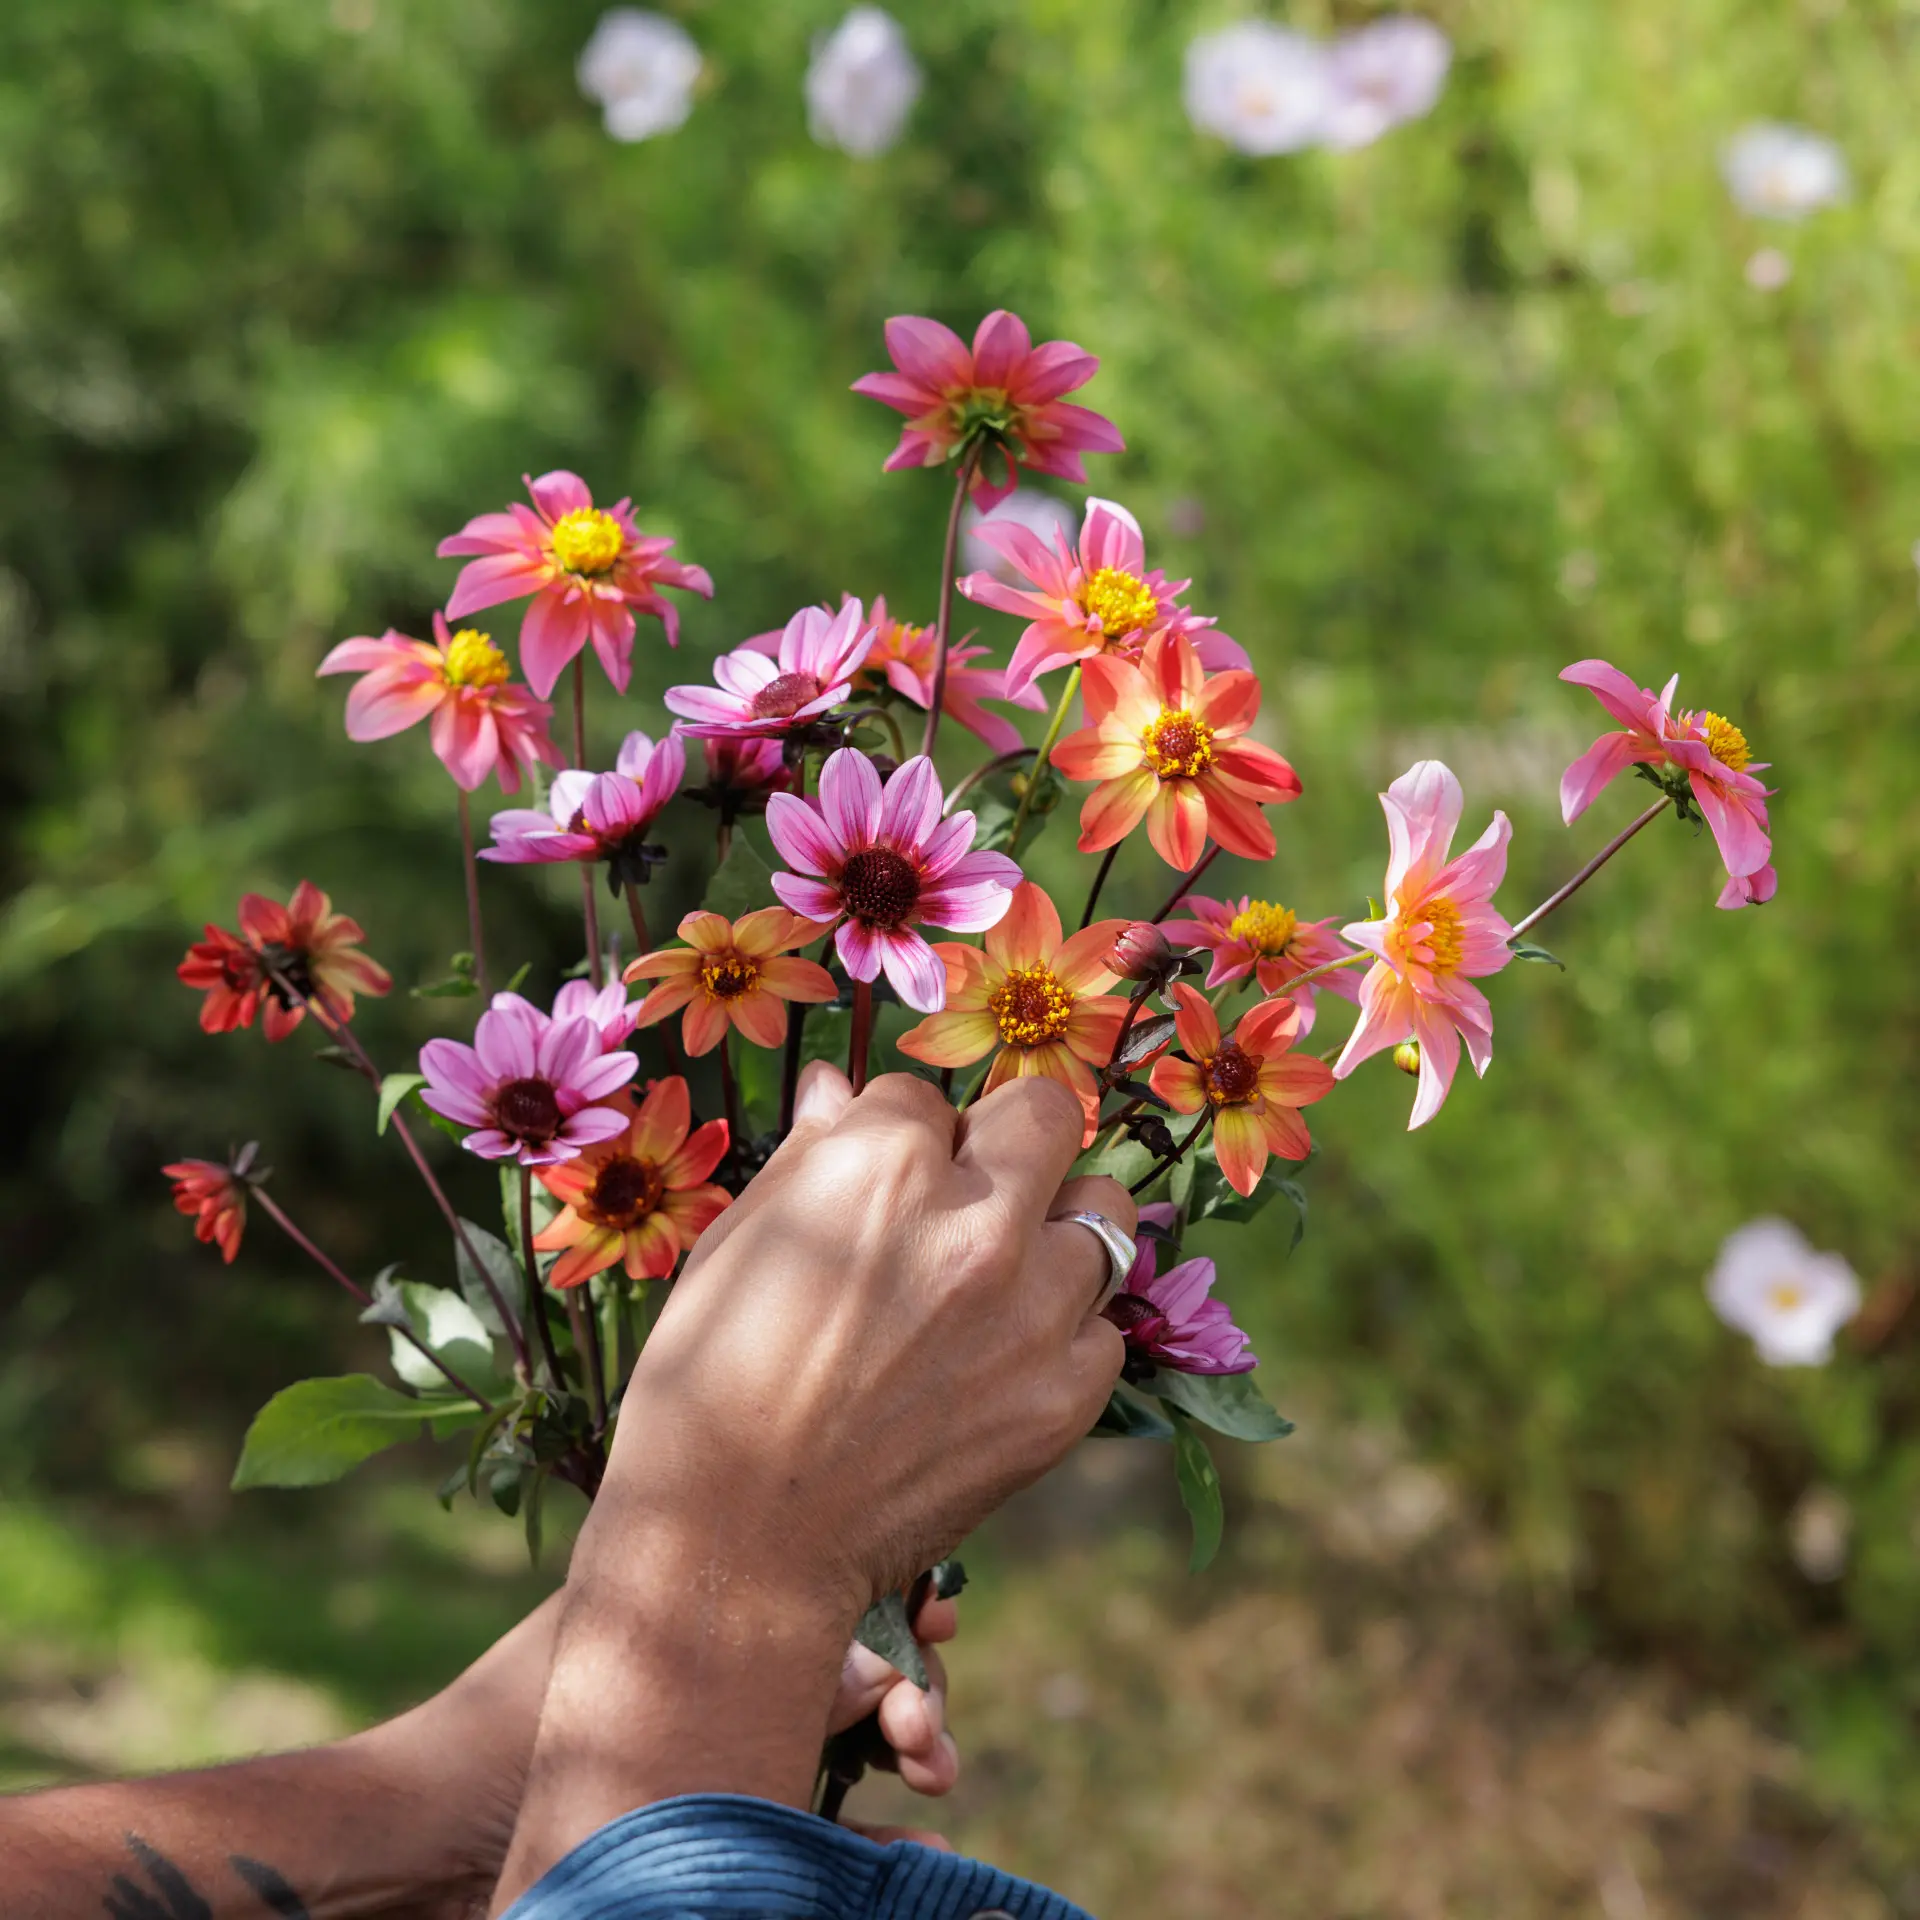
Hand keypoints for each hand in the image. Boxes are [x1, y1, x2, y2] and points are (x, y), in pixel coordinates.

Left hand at [389, 1589, 964, 1910]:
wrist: (426, 1850)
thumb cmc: (505, 1732)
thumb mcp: (639, 1670)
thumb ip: (760, 1660)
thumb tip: (881, 1666)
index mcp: (708, 1607)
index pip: (830, 1580)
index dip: (897, 1595)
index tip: (941, 1617)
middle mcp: (733, 1673)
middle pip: (863, 1662)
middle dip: (918, 1682)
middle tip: (928, 1722)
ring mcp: (741, 1754)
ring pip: (863, 1742)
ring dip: (918, 1751)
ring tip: (934, 1773)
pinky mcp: (737, 1834)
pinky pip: (830, 1826)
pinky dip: (885, 1835)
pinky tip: (923, 1843)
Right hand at [492, 1063, 1127, 1905]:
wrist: (737, 1541)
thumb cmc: (709, 1382)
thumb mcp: (736, 1244)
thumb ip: (811, 1153)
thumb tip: (838, 1086)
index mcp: (882, 1164)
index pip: (924, 1095)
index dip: (898, 1136)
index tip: (877, 1184)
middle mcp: (975, 1221)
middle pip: (1049, 1115)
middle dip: (1009, 1140)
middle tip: (972, 1192)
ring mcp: (1033, 1311)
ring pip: (1101, 1216)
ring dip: (1052, 1234)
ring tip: (994, 1283)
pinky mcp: (1065, 1395)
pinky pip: (1103, 1328)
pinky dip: (1063, 1334)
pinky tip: (998, 1362)